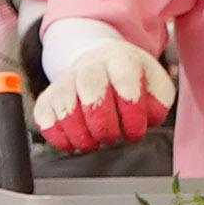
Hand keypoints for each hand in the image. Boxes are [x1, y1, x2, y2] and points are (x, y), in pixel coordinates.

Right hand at [33, 27, 176, 150]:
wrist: (99, 61)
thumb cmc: (133, 80)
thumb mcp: (156, 84)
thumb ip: (159, 101)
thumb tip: (148, 117)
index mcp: (121, 60)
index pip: (125, 81)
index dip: (131, 112)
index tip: (135, 132)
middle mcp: (90, 66)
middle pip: (91, 91)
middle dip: (103, 124)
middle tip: (111, 138)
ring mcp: (65, 80)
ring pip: (65, 106)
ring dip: (80, 134)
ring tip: (94, 143)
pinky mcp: (47, 97)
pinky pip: (44, 117)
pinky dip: (58, 137)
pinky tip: (73, 144)